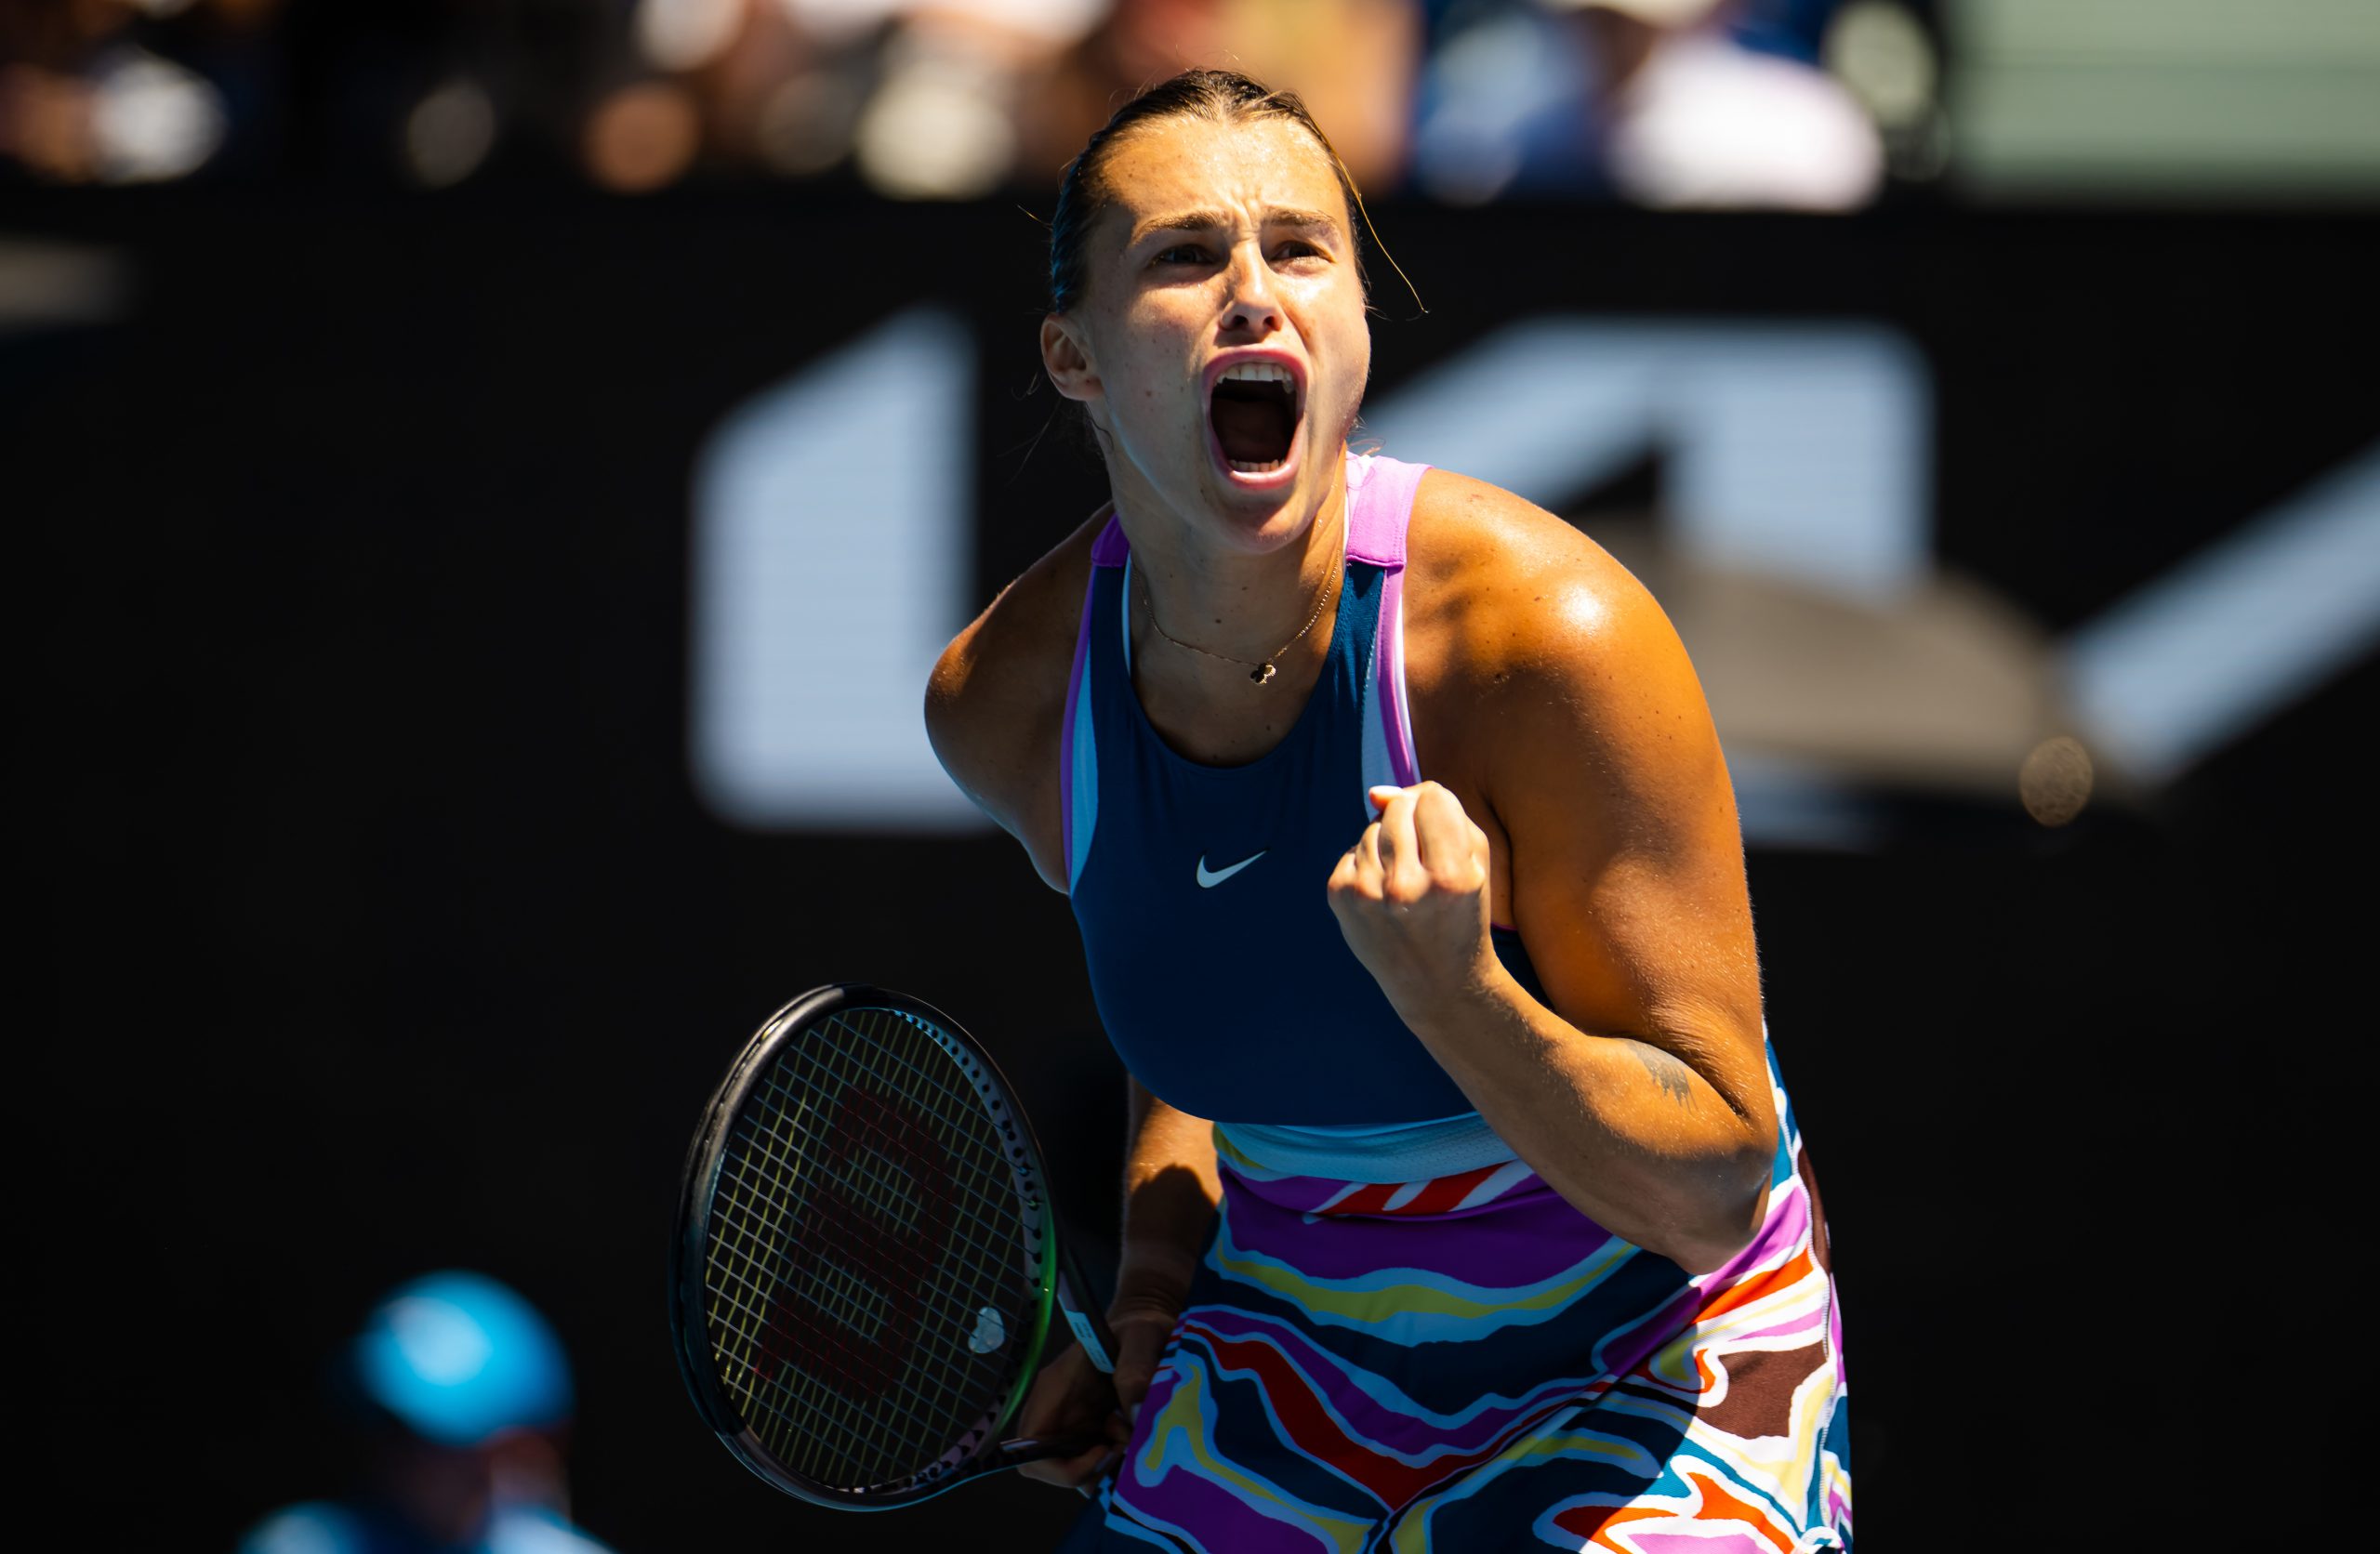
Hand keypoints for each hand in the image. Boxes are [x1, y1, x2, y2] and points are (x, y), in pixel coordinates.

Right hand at [1012, 1305, 1176, 1489]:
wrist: (1146, 1328)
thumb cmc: (1138, 1328)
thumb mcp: (1141, 1337)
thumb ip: (1135, 1369)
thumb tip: (1134, 1416)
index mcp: (1054, 1391)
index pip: (1031, 1451)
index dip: (1062, 1468)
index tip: (1104, 1450)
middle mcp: (1057, 1416)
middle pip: (1057, 1471)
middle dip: (1097, 1470)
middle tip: (1129, 1444)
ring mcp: (1075, 1429)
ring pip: (1083, 1473)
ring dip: (1113, 1467)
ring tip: (1137, 1434)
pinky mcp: (1094, 1436)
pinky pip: (1101, 1466)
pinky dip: (1122, 1462)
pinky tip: (1140, 1435)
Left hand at [1327, 782, 1495, 1013]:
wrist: (1437, 982)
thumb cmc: (1462, 912)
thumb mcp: (1475, 862)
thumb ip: (1440, 811)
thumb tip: (1376, 793)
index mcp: (1449, 876)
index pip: (1432, 798)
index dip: (1437, 809)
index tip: (1442, 834)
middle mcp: (1405, 886)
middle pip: (1397, 807)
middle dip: (1410, 822)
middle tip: (1424, 860)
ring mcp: (1367, 893)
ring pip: (1371, 828)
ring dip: (1388, 844)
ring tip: (1405, 883)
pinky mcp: (1339, 897)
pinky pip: (1352, 851)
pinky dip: (1367, 864)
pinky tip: (1384, 895)